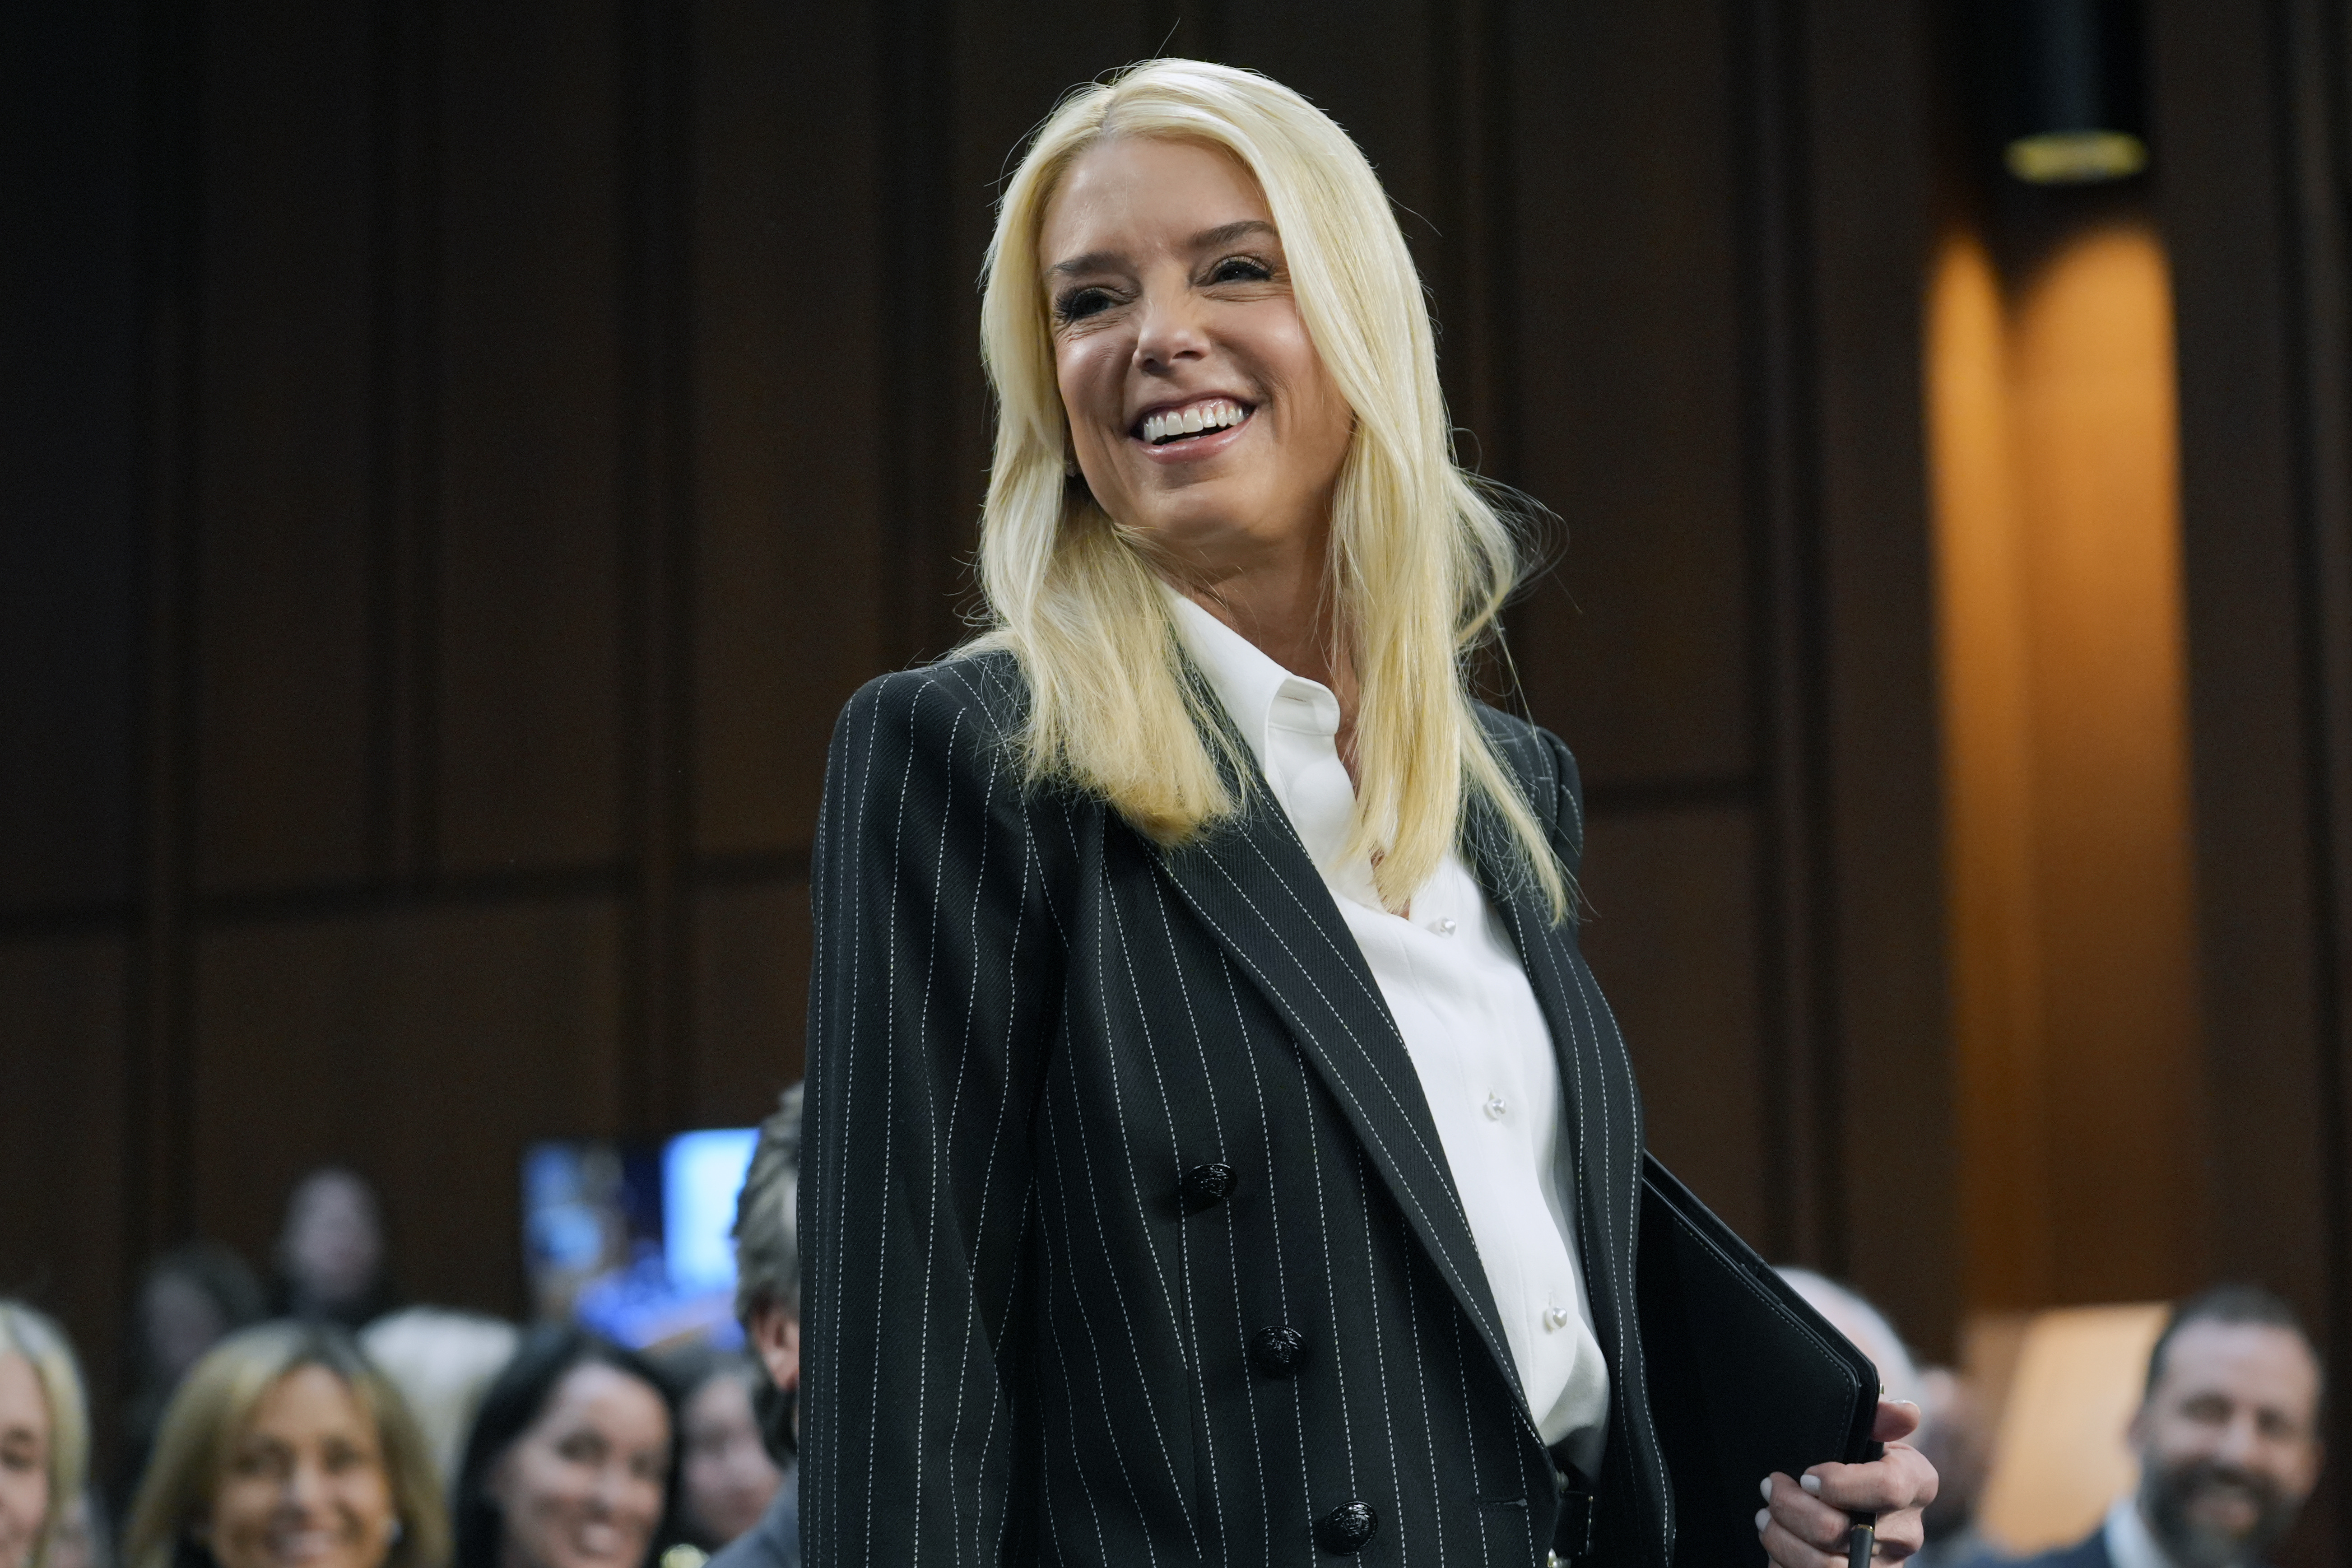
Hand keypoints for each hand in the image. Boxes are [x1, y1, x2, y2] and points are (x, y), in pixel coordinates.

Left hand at [1756, 1399, 1938, 1564]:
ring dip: (1780, 1537)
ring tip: (1765, 1515)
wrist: (1864, 1505)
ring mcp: (1884, 1566)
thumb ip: (1881, 1418)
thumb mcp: (1872, 1435)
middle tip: (1770, 1488)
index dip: (1838, 1483)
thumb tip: (1905, 1411)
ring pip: (1819, 1565)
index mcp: (1918, 1486)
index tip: (1806, 1475)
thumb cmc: (1863, 1462)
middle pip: (1836, 1531)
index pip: (1887, 1489)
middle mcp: (1907, 1533)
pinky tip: (1777, 1543)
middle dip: (1789, 1507)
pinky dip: (1782, 1563)